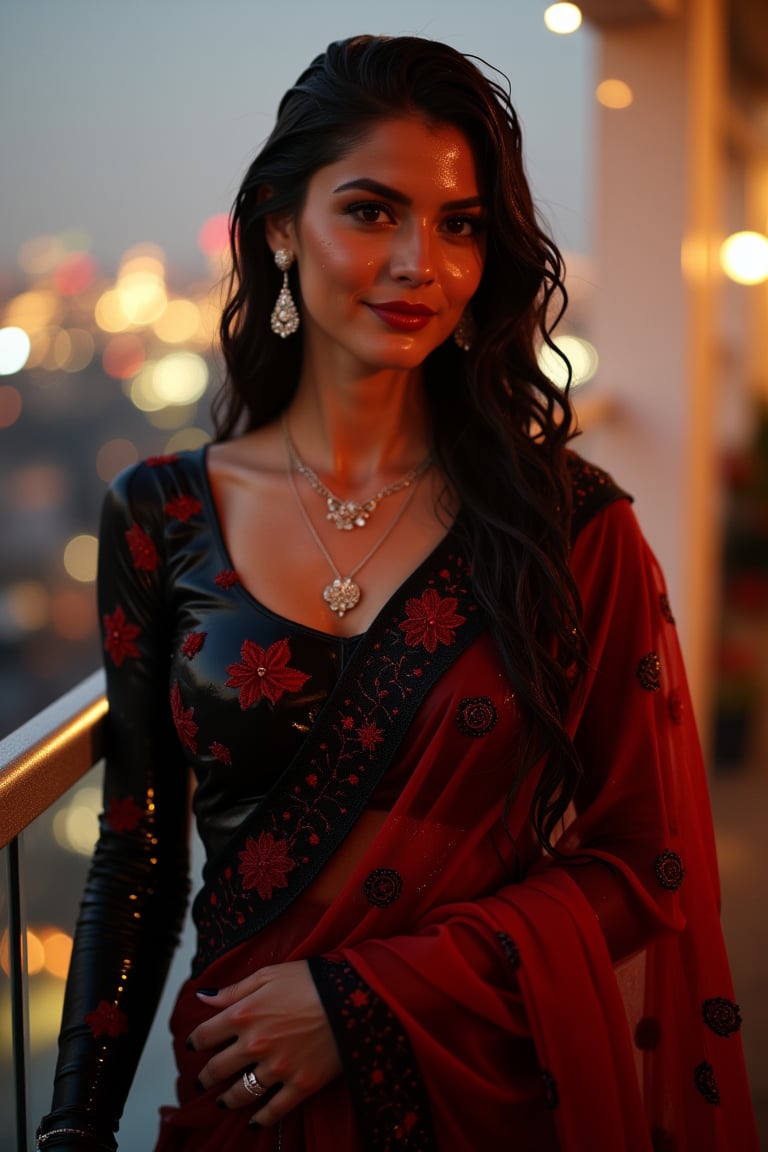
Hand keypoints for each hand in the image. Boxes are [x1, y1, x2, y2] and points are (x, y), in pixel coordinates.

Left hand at [187, 960, 341, 1126]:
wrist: (355, 997)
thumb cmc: (312, 980)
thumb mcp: (269, 974)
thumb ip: (234, 989)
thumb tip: (204, 997)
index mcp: (244, 1013)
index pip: (205, 1035)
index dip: (195, 1042)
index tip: (194, 1046)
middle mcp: (255, 1044)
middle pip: (217, 1068)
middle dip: (206, 1076)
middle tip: (203, 1080)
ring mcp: (276, 1068)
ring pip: (240, 1093)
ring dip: (226, 1099)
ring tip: (222, 1101)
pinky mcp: (299, 1085)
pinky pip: (273, 1111)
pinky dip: (260, 1119)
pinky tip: (253, 1122)